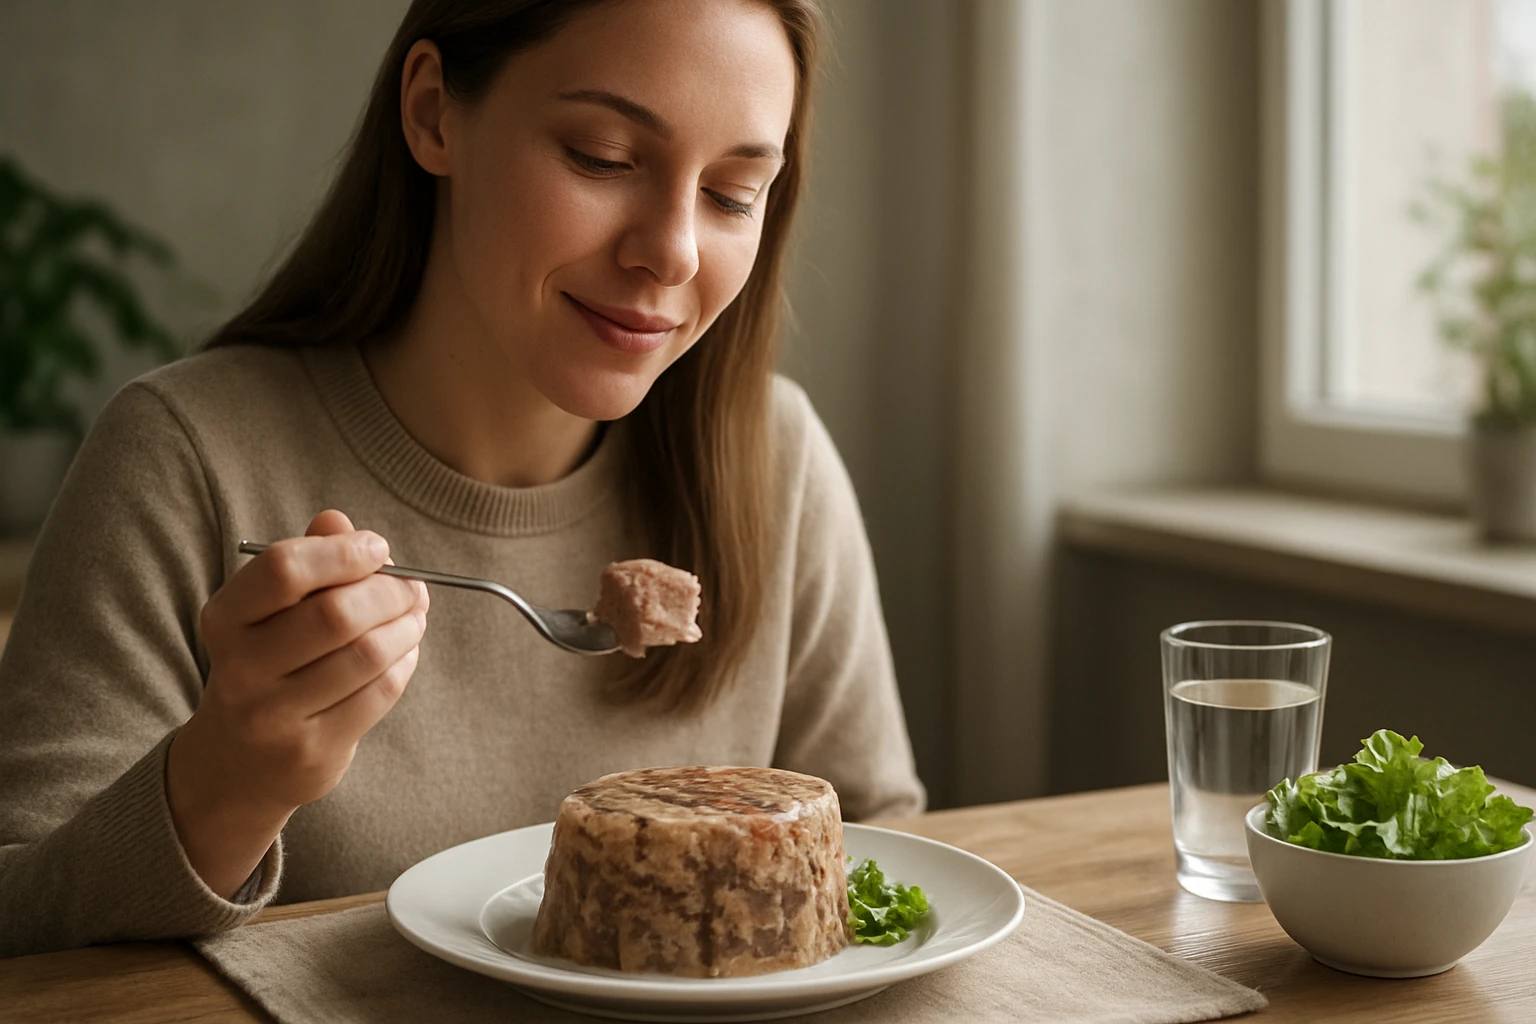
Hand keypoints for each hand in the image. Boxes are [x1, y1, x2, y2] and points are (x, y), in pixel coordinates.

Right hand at [166, 510, 429, 896]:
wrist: (236, 765)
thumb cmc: (266, 666)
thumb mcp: (268, 613)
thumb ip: (305, 562)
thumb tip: (338, 520)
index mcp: (225, 619)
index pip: (284, 570)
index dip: (343, 552)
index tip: (378, 548)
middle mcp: (240, 668)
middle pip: (336, 614)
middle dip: (390, 592)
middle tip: (413, 587)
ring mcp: (274, 716)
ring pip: (367, 654)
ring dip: (407, 627)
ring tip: (415, 616)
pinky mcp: (312, 750)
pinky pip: (379, 692)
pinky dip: (405, 663)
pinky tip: (406, 651)